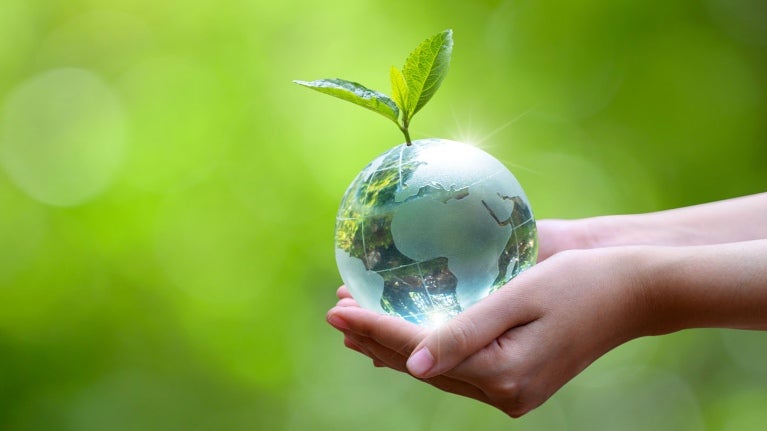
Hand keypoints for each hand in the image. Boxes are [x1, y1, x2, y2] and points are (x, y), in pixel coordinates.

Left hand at [327, 246, 650, 416]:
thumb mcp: (519, 299)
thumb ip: (464, 333)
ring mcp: (512, 390)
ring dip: (395, 346)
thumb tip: (410, 364)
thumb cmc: (581, 282)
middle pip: (421, 365)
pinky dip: (426, 351)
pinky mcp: (518, 379)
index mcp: (503, 373)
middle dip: (375, 339)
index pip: (418, 351)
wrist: (634, 291)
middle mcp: (504, 391)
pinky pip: (458, 369)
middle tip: (335, 314)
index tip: (337, 308)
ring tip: (356, 326)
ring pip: (436, 370)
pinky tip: (404, 341)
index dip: (374, 328)